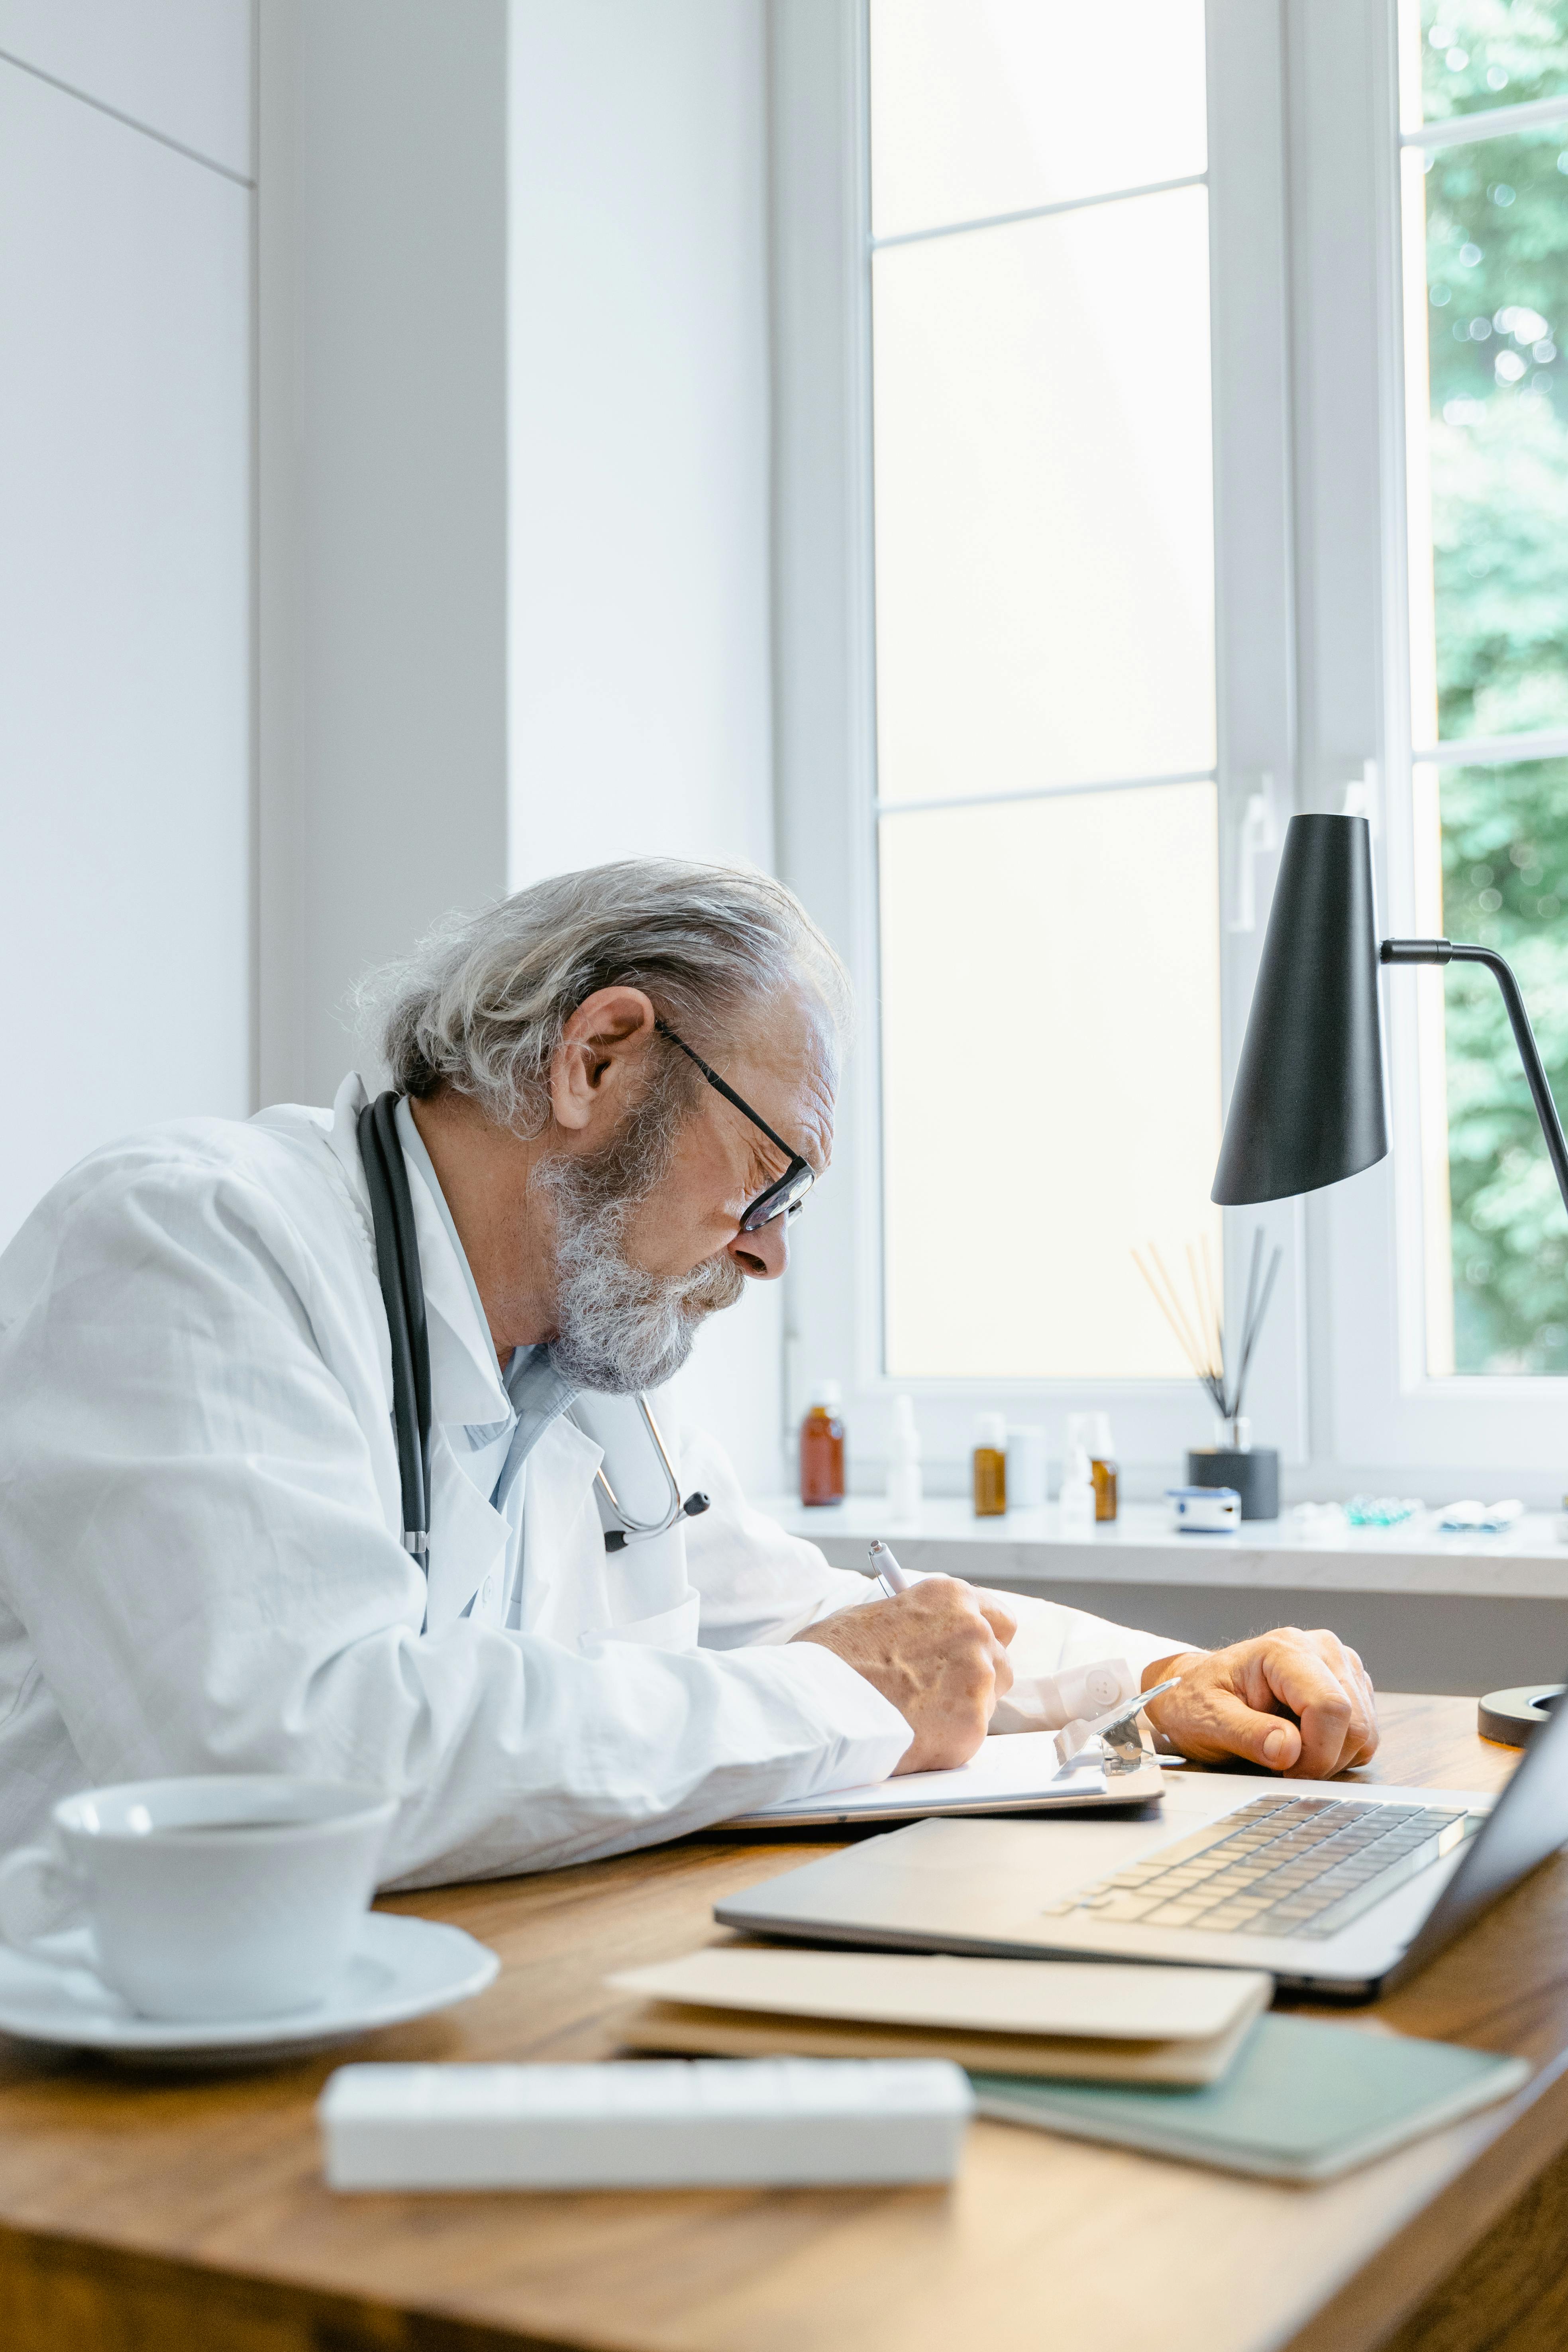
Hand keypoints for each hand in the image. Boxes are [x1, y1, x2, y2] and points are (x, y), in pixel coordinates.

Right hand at [793, 1578, 1016, 1772]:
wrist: (817, 1706)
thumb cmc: (830, 1657)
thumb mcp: (869, 1616)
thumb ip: (910, 1622)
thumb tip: (918, 1634)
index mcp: (951, 1599)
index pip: (998, 1617)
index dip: (982, 1635)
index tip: (966, 1648)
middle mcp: (974, 1635)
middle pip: (999, 1660)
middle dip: (975, 1674)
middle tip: (938, 1687)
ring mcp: (977, 1684)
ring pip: (989, 1700)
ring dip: (963, 1707)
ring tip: (917, 1715)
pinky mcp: (971, 1730)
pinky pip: (969, 1735)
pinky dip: (946, 1739)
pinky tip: (911, 1736)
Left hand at [1140, 1628, 1377, 1777]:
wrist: (1197, 1692)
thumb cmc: (1198, 1702)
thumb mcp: (1207, 1721)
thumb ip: (1246, 1734)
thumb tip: (1289, 1750)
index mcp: (1284, 1649)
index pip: (1330, 1706)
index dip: (1316, 1753)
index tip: (1287, 1772)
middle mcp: (1322, 1649)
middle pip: (1355, 1723)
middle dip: (1323, 1759)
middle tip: (1284, 1766)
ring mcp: (1341, 1666)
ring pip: (1366, 1732)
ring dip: (1332, 1757)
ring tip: (1289, 1749)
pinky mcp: (1352, 1686)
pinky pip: (1364, 1735)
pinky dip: (1339, 1752)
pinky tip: (1305, 1741)